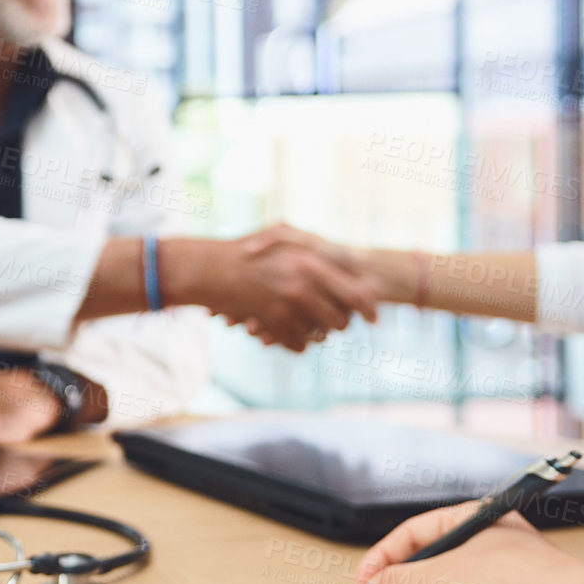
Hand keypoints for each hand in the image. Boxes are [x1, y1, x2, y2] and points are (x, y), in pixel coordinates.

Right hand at [164, 228, 378, 352]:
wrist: (209, 269)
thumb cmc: (246, 252)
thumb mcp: (283, 238)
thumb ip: (314, 250)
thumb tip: (351, 264)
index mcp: (311, 259)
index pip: (356, 291)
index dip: (369, 307)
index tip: (374, 318)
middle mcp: (304, 281)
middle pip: (341, 319)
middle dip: (340, 326)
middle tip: (336, 327)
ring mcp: (287, 302)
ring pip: (319, 335)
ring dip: (316, 337)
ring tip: (311, 332)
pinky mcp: (271, 320)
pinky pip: (297, 344)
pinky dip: (296, 344)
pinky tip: (288, 337)